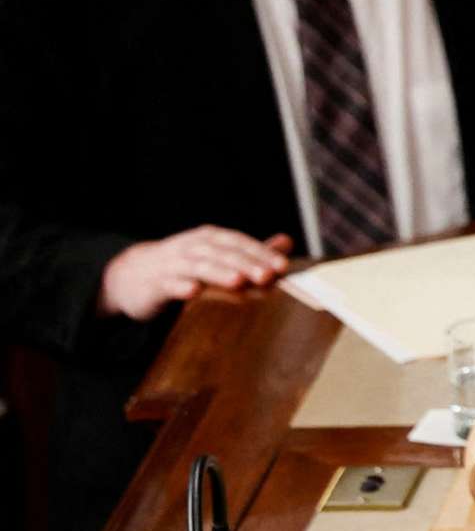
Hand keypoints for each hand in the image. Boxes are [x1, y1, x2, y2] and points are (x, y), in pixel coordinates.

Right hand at [96, 227, 291, 320]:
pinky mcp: (156, 283)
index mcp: (210, 238)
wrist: (133, 275)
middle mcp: (193, 247)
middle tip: (267, 276)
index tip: (282, 267)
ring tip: (238, 282)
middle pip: (222, 253)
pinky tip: (194, 292)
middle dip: (246, 263)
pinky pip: (169, 284)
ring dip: (218, 273)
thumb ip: (250, 251)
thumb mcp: (217, 254)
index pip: (239, 242)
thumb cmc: (184, 265)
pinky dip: (181, 286)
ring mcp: (173, 264)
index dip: (260, 252)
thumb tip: (286, 242)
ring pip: (198, 266)